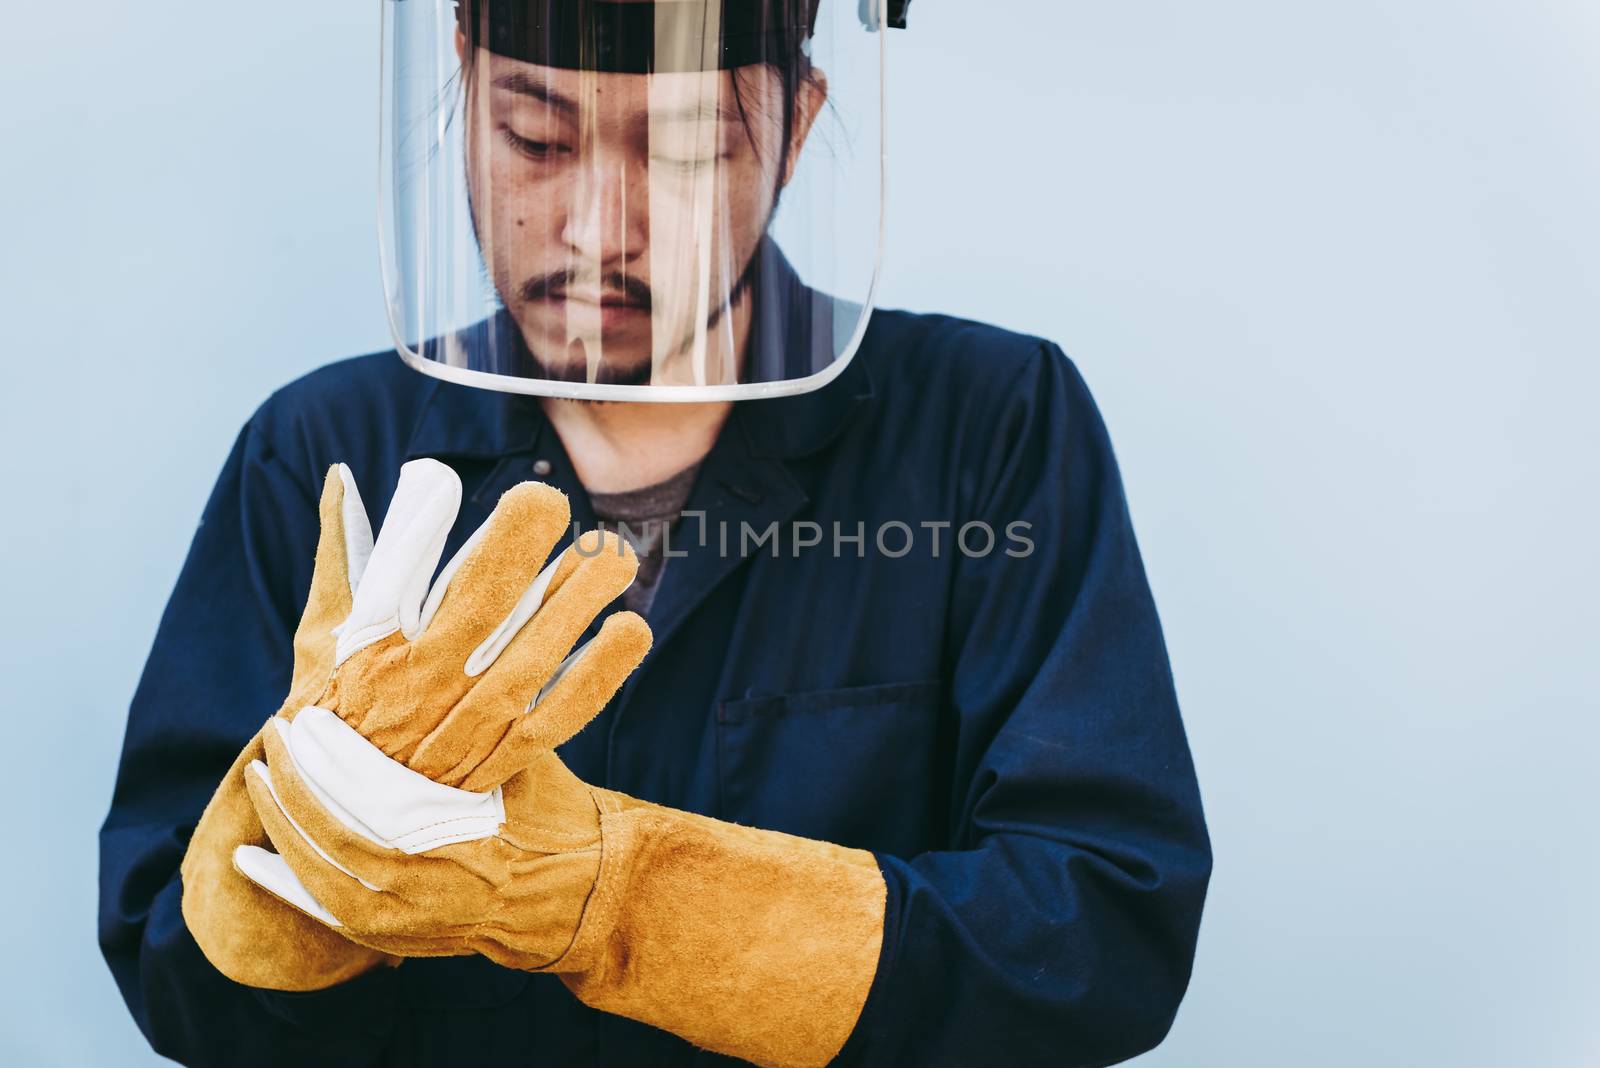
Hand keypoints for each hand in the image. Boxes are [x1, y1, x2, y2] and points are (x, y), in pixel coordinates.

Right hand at [184, 457, 648, 990]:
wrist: (340, 825)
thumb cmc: (328, 713)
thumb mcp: (320, 635)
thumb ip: (342, 552)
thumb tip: (339, 476)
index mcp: (370, 650)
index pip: (397, 580)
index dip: (428, 532)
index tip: (450, 481)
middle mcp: (418, 687)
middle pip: (474, 613)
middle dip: (515, 555)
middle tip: (557, 502)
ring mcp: (464, 727)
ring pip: (526, 659)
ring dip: (572, 605)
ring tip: (612, 554)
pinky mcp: (503, 757)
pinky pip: (558, 715)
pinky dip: (598, 675)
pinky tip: (632, 630)